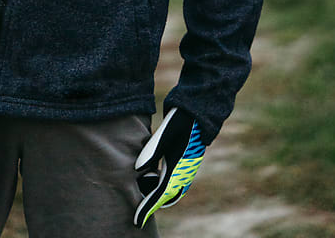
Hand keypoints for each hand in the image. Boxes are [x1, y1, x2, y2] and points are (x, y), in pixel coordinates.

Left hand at [133, 107, 204, 227]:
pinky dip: (164, 189)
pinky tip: (154, 181)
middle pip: (165, 197)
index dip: (147, 208)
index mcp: (177, 167)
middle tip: (137, 211)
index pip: (159, 195)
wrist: (198, 113)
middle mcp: (184, 174)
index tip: (137, 221)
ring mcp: (187, 171)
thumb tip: (136, 169)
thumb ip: (151, 152)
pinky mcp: (187, 166)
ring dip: (158, 196)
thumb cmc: (179, 121)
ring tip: (143, 196)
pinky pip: (175, 184)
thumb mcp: (164, 133)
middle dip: (152, 204)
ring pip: (171, 192)